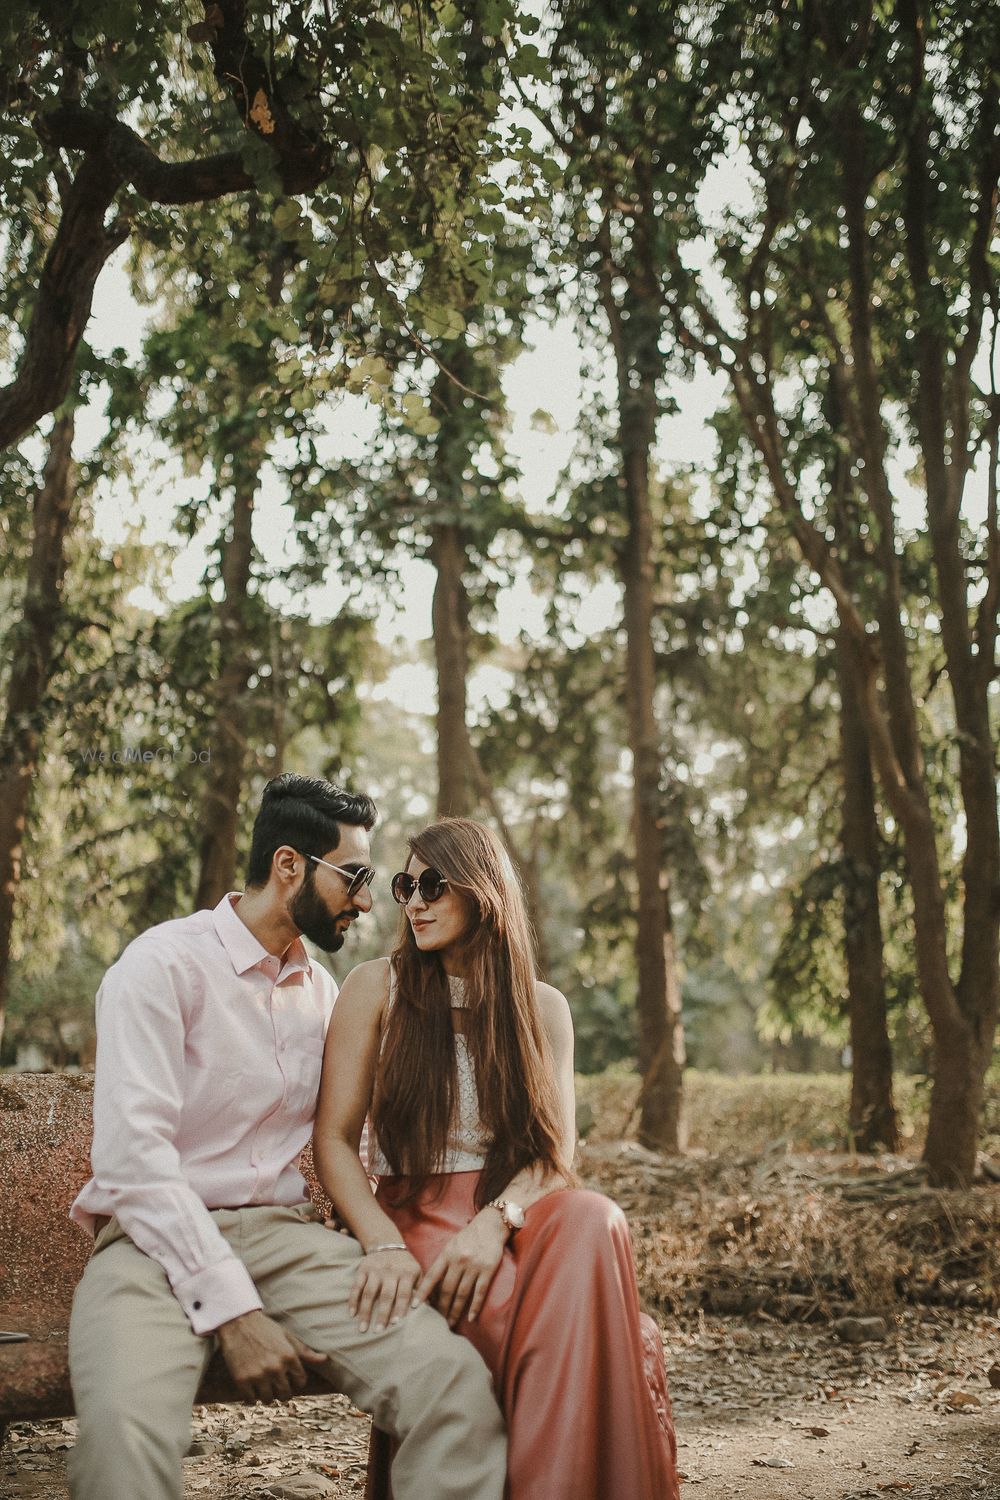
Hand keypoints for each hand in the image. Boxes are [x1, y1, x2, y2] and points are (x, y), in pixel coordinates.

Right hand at [215, 1309, 327, 1402]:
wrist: (238, 1322)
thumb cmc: (265, 1328)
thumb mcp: (287, 1337)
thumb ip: (305, 1352)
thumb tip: (325, 1359)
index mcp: (289, 1357)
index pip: (301, 1381)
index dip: (296, 1381)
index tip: (290, 1378)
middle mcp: (276, 1368)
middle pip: (285, 1394)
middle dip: (283, 1392)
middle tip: (276, 1386)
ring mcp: (258, 1375)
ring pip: (268, 1400)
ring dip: (267, 1395)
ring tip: (264, 1386)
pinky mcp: (242, 1380)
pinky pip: (250, 1400)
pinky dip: (251, 1397)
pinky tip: (251, 1388)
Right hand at [351, 1247, 422, 1332]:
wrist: (388, 1244)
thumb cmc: (406, 1266)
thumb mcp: (417, 1273)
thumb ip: (422, 1290)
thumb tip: (431, 1311)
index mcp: (407, 1272)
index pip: (404, 1293)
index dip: (400, 1308)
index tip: (396, 1324)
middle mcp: (391, 1270)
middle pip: (386, 1295)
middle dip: (382, 1314)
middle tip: (379, 1331)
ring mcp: (376, 1270)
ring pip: (369, 1292)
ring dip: (365, 1311)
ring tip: (363, 1329)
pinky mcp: (363, 1269)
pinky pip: (357, 1286)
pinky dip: (353, 1300)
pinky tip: (352, 1314)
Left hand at [417, 1210, 506, 1326]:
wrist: (490, 1225)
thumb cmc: (468, 1237)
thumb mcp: (451, 1245)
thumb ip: (443, 1262)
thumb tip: (431, 1284)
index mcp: (447, 1254)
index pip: (432, 1276)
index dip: (423, 1292)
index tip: (415, 1307)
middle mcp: (459, 1260)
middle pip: (447, 1289)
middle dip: (441, 1308)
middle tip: (437, 1323)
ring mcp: (473, 1266)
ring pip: (462, 1294)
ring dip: (456, 1311)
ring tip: (451, 1323)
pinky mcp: (488, 1270)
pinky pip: (479, 1292)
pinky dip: (475, 1306)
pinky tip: (471, 1318)